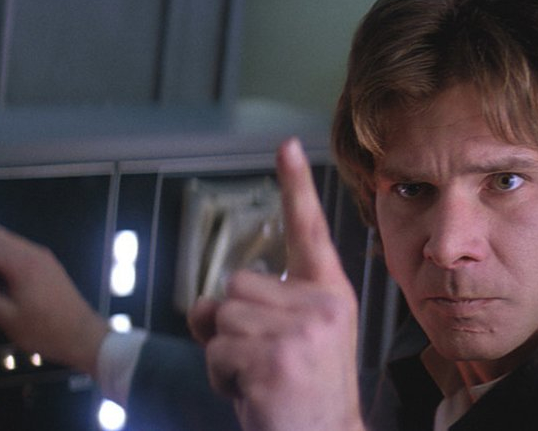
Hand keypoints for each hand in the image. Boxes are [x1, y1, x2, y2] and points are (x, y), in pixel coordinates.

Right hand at [0, 226, 107, 376]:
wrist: (82, 336)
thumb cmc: (45, 330)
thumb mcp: (7, 316)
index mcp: (23, 263)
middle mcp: (35, 254)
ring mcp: (45, 258)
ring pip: (10, 243)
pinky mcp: (50, 266)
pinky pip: (22, 253)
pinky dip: (8, 262)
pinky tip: (6, 287)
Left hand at [188, 138, 364, 430]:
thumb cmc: (307, 390)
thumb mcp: (301, 337)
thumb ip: (265, 305)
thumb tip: (208, 304)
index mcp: (329, 294)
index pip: (310, 230)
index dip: (296, 185)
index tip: (286, 146)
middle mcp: (321, 305)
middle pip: (235, 284)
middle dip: (229, 323)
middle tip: (259, 357)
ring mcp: (301, 331)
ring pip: (220, 316)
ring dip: (223, 352)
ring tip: (259, 376)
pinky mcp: (275, 358)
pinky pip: (215, 351)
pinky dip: (221, 376)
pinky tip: (253, 392)